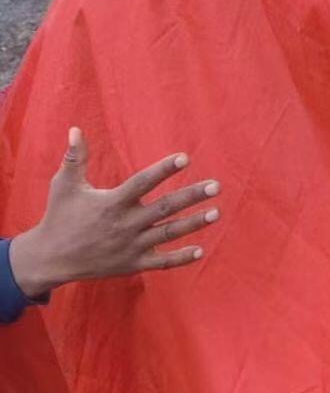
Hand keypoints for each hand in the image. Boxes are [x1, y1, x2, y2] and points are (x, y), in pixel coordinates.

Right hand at [8, 128, 220, 298]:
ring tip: (216, 212)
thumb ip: (75, 157)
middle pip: (164, 208)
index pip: (143, 182)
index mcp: (112, 202)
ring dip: (194, 223)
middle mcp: (125, 224)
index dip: (164, 169)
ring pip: (168, 233)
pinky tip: (200, 250)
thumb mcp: (64, 185)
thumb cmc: (59, 217)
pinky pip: (161, 262)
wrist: (50, 258)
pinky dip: (181, 258)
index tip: (185, 157)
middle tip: (216, 186)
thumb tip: (75, 128)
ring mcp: (131, 246)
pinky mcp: (133, 264)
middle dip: (191, 196)